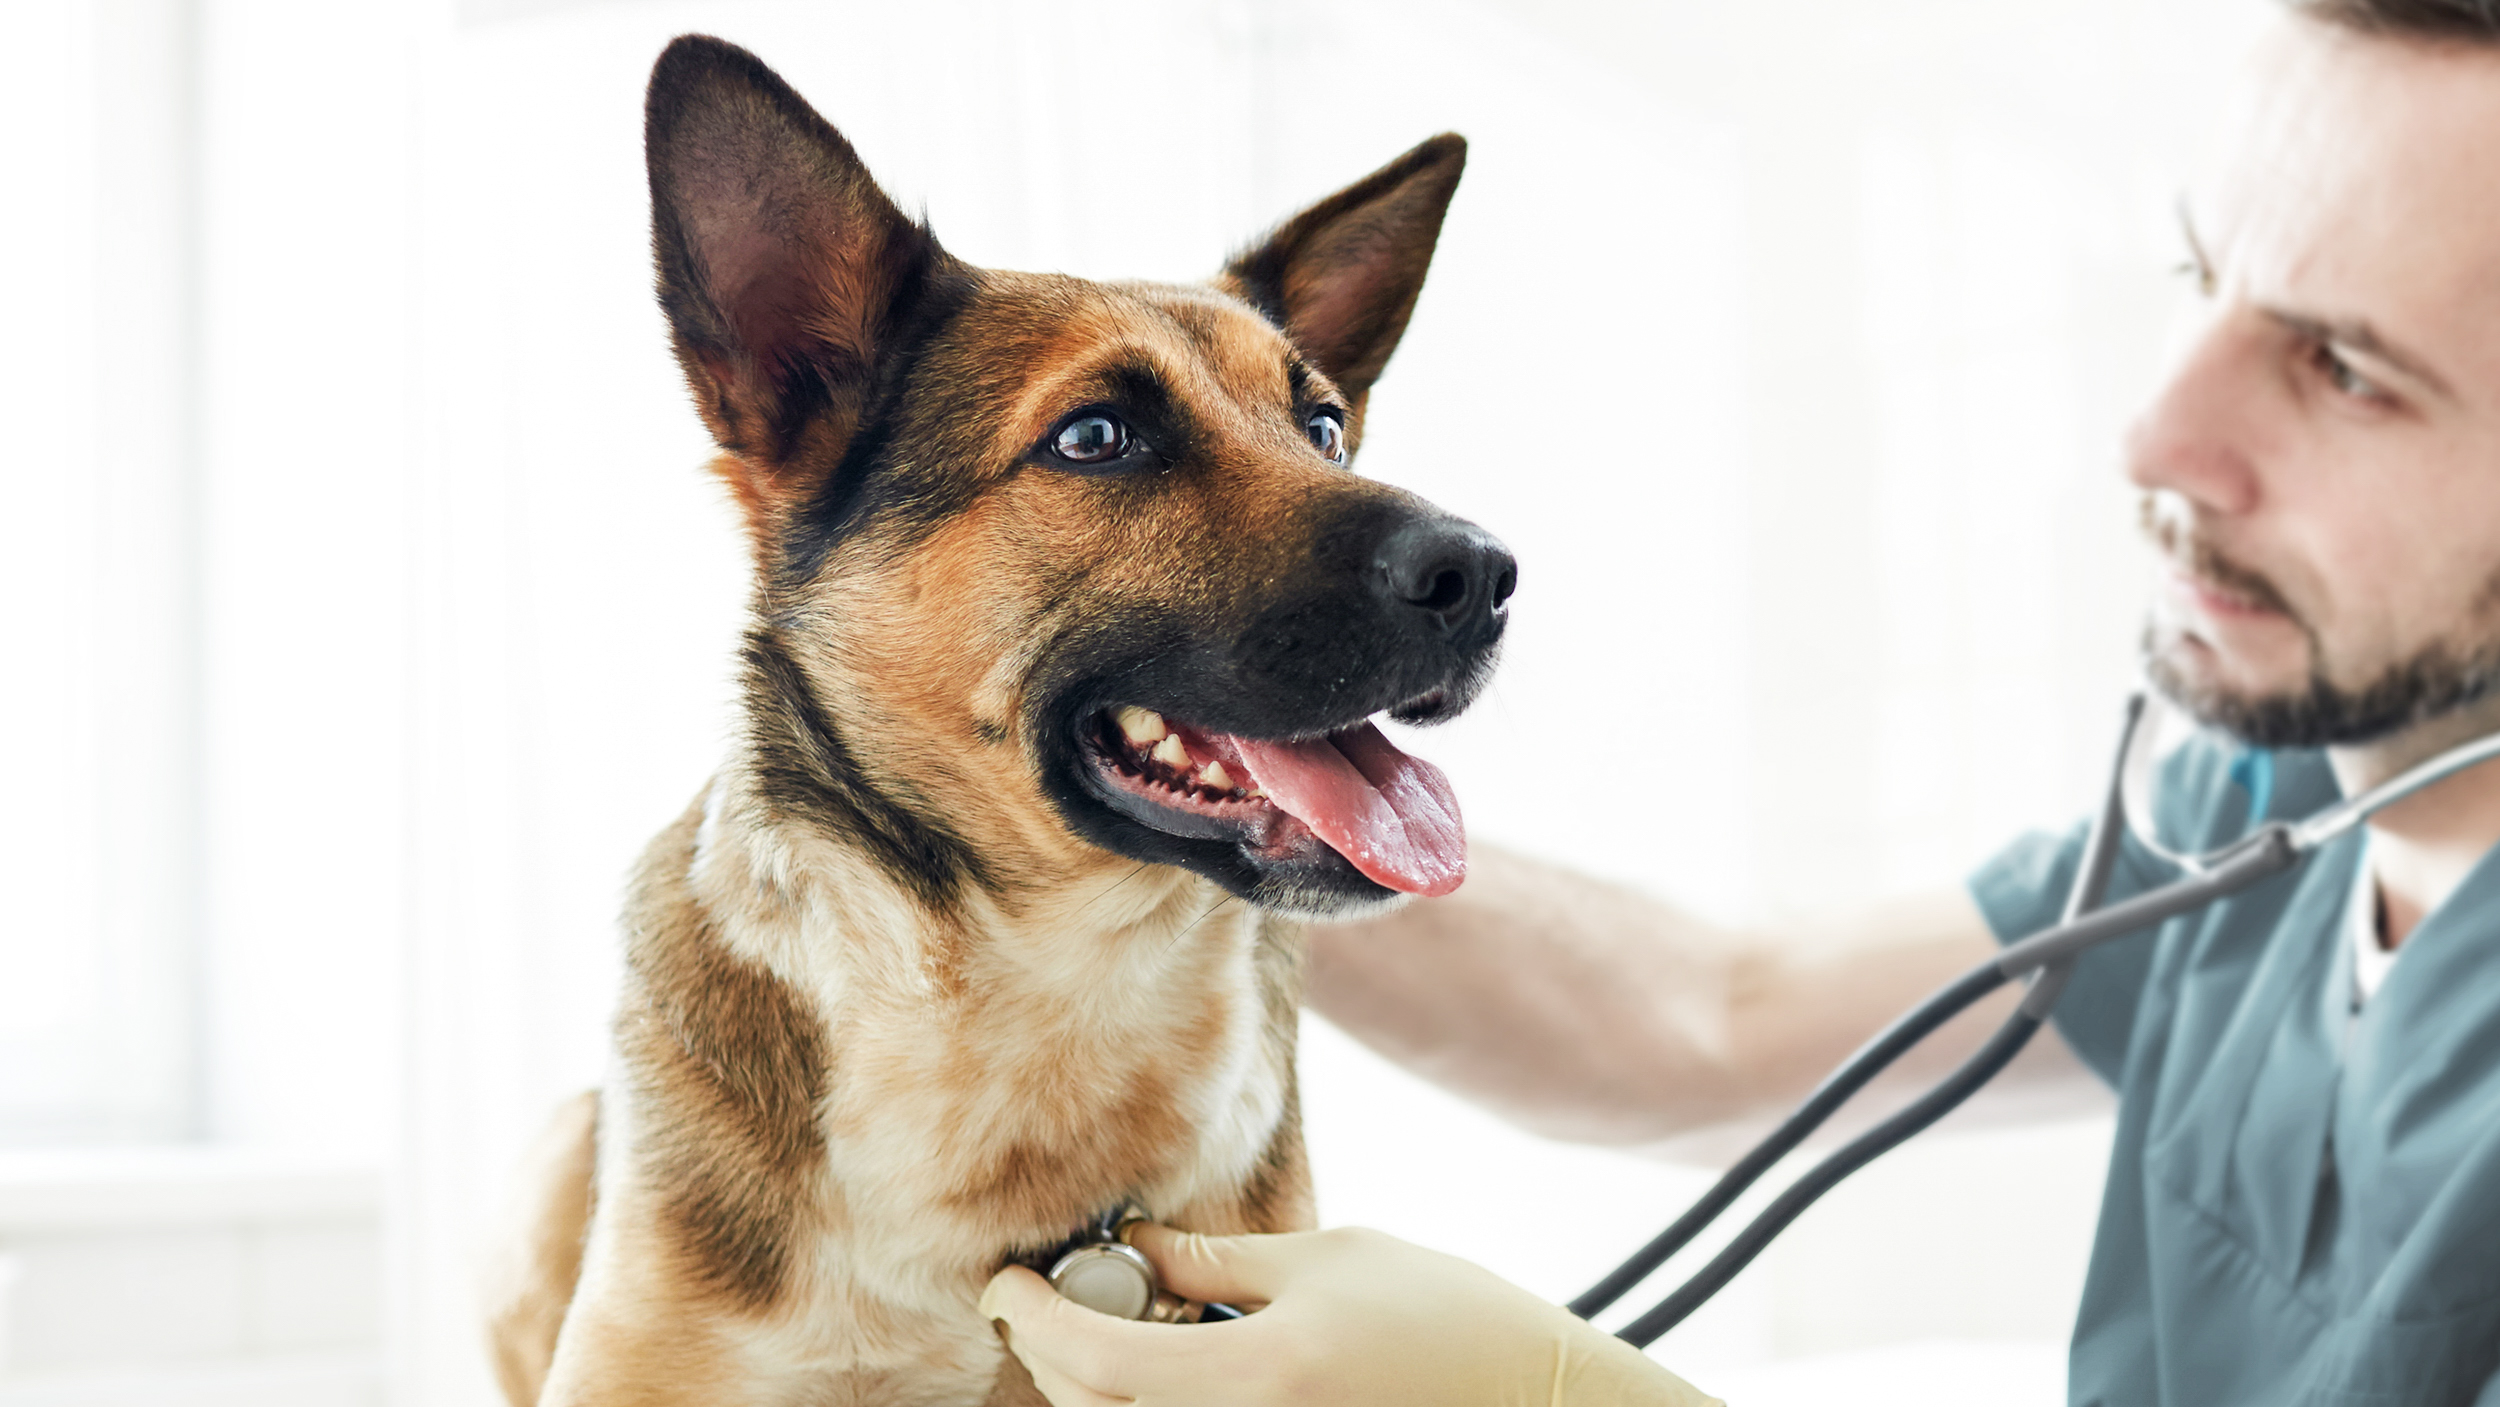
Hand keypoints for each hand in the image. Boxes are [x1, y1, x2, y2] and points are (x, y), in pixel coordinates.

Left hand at [978, 1224, 1720, 1406]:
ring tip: (1126, 1326)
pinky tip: (1176, 1364)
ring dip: (1102, 1384)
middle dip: (1052, 1352)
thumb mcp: (1325, 1261)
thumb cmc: (1442, 1315)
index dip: (1031, 1316)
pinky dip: (1152, 1402)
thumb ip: (1216, 1266)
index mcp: (1256, 1377)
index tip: (1004, 1280)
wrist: (1535, 1396)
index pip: (1093, 1359)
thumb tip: (1132, 1254)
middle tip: (1049, 1295)